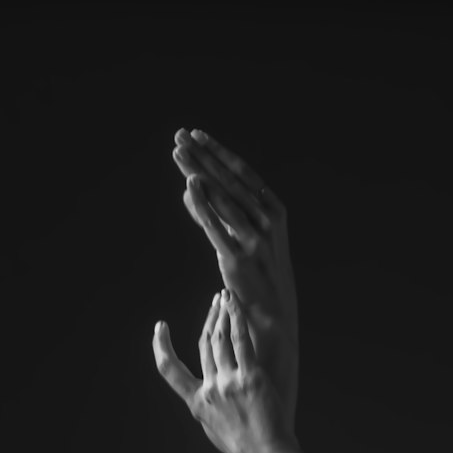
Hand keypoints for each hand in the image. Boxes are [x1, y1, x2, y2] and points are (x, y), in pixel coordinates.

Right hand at [153, 290, 299, 452]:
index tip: (160, 329)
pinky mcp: (251, 378)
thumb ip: (210, 410)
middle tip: (215, 302)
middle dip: (208, 319)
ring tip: (225, 297)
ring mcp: (229, 383)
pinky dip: (237, 317)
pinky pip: (241, 340)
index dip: (162, 347)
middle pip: (204, 345)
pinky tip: (235, 302)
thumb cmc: (248, 451)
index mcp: (197, 405)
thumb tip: (206, 398)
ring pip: (220, 338)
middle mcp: (209, 391)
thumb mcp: (218, 432)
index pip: (171, 371)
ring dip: (221, 313)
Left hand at [171, 130, 298, 370]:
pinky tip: (188, 187)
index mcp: (275, 211)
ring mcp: (256, 241)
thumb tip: (189, 190)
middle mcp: (268, 222)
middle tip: (179, 136)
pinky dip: (202, 205)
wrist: (273, 318)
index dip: (218, 152)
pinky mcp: (239, 260)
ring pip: (222, 198)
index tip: (196, 134)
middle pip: (229, 180)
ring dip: (198, 172)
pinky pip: (216, 227)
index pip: (242, 173)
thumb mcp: (241, 240)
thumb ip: (216, 215)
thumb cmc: (258, 278)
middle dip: (202, 156)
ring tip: (177, 153)